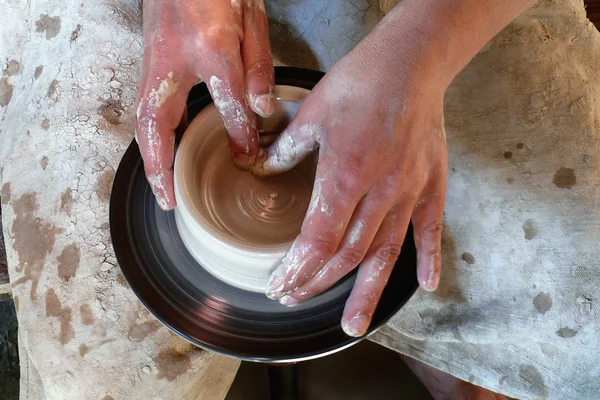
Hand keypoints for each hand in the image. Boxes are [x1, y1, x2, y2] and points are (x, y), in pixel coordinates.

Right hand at [136, 0, 273, 209]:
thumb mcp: (250, 16)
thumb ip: (258, 64)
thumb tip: (264, 109)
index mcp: (210, 44)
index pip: (226, 99)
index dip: (239, 133)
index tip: (248, 157)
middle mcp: (173, 58)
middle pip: (157, 121)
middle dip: (159, 165)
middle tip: (167, 199)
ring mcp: (154, 60)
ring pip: (143, 117)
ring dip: (149, 155)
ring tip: (160, 187)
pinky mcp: (148, 61)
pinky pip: (146, 106)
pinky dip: (151, 136)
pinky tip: (162, 152)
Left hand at [262, 31, 447, 336]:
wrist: (411, 61)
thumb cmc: (361, 82)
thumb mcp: (311, 112)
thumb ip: (286, 149)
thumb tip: (262, 168)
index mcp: (345, 176)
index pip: (317, 240)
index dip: (296, 269)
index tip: (279, 286)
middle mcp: (379, 193)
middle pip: (346, 255)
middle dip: (317, 283)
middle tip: (296, 299)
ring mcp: (409, 192)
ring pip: (385, 253)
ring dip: (366, 292)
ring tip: (353, 326)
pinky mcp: (431, 184)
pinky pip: (431, 228)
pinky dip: (428, 258)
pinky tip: (427, 284)